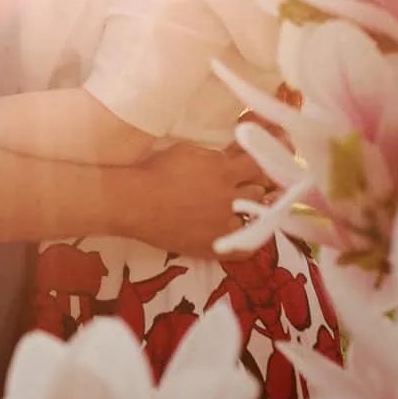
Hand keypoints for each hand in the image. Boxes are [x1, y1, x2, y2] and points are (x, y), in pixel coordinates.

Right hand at [115, 141, 272, 257]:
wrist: (135, 202)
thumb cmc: (156, 171)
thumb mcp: (188, 151)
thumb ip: (215, 155)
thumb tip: (231, 157)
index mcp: (224, 171)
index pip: (259, 166)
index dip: (261, 164)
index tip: (258, 164)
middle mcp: (229, 199)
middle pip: (258, 192)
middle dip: (254, 186)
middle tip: (244, 184)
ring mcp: (223, 225)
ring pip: (253, 218)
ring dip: (250, 210)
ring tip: (238, 206)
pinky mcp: (214, 246)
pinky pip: (244, 248)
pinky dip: (248, 239)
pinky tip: (245, 233)